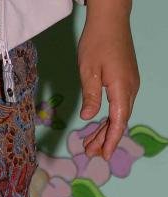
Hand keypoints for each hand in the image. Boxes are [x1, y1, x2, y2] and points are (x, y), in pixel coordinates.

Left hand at [78, 0, 139, 159]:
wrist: (110, 20)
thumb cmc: (97, 42)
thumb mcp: (89, 70)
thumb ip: (91, 95)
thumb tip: (89, 117)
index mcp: (122, 88)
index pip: (118, 121)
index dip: (111, 140)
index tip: (104, 155)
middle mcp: (130, 88)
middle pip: (120, 121)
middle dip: (106, 139)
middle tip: (90, 153)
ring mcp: (130, 84)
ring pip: (119, 114)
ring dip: (106, 130)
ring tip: (91, 144)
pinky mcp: (126, 81)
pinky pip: (119, 106)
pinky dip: (109, 118)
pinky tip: (99, 126)